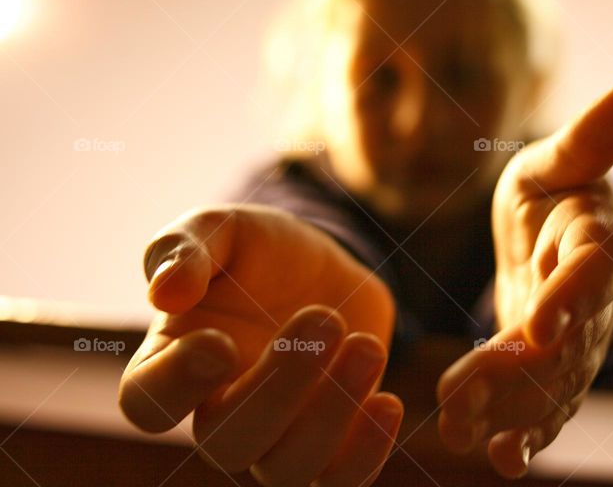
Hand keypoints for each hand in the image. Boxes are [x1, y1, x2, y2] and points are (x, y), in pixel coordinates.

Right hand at [119, 204, 402, 486]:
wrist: (324, 265)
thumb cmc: (260, 250)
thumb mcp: (224, 228)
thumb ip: (187, 247)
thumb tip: (164, 292)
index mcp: (174, 360)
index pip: (147, 402)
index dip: (177, 384)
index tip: (221, 342)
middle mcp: (216, 410)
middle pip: (226, 442)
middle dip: (280, 387)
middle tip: (325, 319)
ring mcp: (274, 435)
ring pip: (285, 468)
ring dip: (331, 415)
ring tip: (366, 346)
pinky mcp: (329, 443)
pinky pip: (339, 480)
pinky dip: (366, 452)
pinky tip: (387, 401)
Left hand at [436, 84, 612, 477]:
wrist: (558, 245)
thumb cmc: (553, 195)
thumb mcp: (556, 162)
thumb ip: (587, 141)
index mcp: (594, 242)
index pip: (591, 270)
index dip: (571, 296)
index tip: (539, 324)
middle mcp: (592, 300)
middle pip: (566, 340)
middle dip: (518, 369)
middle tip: (464, 392)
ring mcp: (577, 342)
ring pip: (553, 383)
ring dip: (513, 409)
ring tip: (467, 431)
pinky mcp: (555, 370)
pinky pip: (548, 405)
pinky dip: (528, 432)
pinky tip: (502, 459)